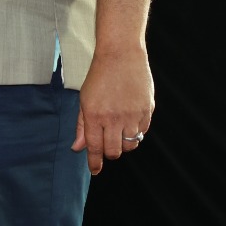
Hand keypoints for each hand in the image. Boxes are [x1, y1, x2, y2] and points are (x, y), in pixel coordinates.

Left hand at [70, 47, 153, 173]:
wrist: (121, 56)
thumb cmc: (99, 76)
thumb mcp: (84, 99)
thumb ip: (82, 126)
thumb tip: (77, 148)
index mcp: (95, 115)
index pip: (95, 147)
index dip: (94, 162)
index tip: (95, 170)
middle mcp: (114, 118)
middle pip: (114, 151)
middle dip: (109, 152)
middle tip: (106, 145)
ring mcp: (132, 115)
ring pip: (130, 145)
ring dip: (123, 143)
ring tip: (118, 131)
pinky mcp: (147, 111)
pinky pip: (142, 132)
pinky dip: (135, 132)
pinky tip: (129, 121)